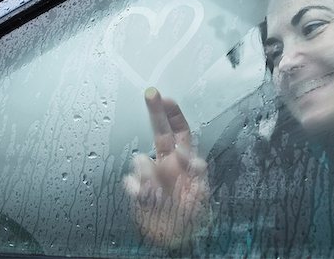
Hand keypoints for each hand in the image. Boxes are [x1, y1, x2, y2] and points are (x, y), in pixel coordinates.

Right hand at [124, 87, 208, 247]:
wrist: (175, 239)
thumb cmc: (192, 216)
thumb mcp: (201, 195)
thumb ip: (195, 173)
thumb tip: (184, 155)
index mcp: (184, 161)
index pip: (180, 132)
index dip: (173, 115)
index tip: (167, 100)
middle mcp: (166, 162)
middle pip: (159, 132)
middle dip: (155, 111)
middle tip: (150, 93)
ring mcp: (150, 175)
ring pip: (141, 161)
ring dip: (149, 175)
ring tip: (160, 194)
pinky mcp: (137, 190)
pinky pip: (131, 183)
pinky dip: (137, 189)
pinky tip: (147, 198)